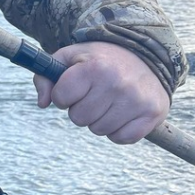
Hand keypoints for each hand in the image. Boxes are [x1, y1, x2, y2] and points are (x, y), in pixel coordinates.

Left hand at [33, 41, 169, 143]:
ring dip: (99, 120)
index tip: (74, 87)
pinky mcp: (152, 113)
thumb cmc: (101, 60)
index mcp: (94, 67)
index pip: (61, 97)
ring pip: (99, 130)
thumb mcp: (69, 57)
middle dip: (81, 109)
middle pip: (79, 118)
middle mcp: (116, 83)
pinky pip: (121, 138)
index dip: (63, 95)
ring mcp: (136, 100)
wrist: (146, 56)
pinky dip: (118, 130)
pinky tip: (123, 112)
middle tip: (94, 95)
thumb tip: (41, 103)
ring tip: (109, 101)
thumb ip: (45, 76)